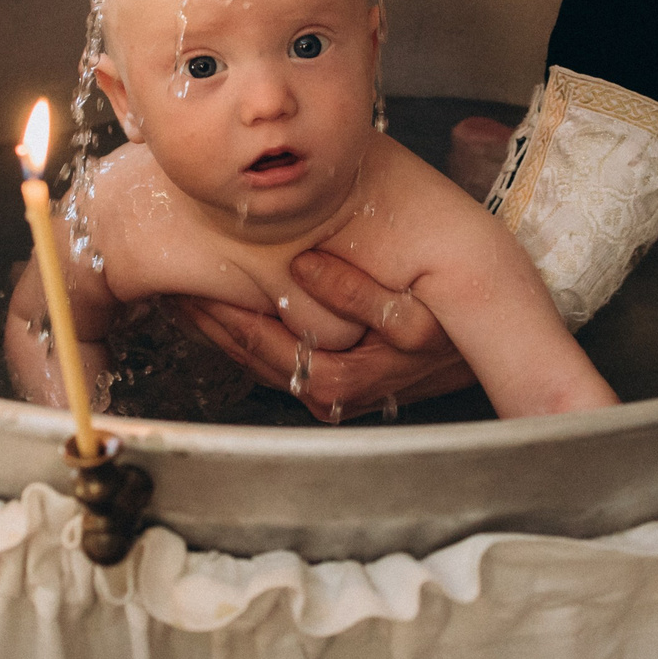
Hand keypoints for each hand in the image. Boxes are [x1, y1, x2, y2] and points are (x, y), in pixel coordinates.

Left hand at [177, 250, 472, 420]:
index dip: (220, 311)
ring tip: (185, 296)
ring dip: (221, 330)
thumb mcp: (417, 317)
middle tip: (169, 286)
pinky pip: (279, 361)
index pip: (259, 341)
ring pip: (259, 361)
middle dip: (208, 321)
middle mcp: (327, 393)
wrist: (488, 357)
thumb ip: (357, 292)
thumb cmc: (455, 332)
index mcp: (338, 377)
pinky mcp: (338, 387)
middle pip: (249, 355)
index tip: (186, 281)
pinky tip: (227, 313)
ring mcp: (331, 393)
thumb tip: (305, 265)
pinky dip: (248, 336)